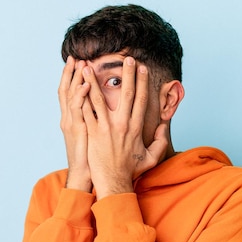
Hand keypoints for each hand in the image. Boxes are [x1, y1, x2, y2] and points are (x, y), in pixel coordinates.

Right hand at [58, 56, 92, 191]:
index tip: (80, 63)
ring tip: (82, 64)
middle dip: (71, 73)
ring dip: (76, 78)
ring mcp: (72, 122)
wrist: (84, 173)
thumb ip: (96, 122)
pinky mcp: (78, 129)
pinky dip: (80, 96)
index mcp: (73, 118)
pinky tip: (86, 85)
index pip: (71, 93)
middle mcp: (69, 117)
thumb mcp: (91, 136)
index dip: (73, 78)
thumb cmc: (92, 157)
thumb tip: (106, 112)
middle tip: (76, 57)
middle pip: (67, 89)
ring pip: (71, 96)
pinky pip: (78, 110)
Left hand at [81, 56, 168, 199]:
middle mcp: (122, 125)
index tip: (142, 69)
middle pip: (126, 94)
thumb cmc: (131, 171)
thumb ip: (160, 141)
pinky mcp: (93, 133)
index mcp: (136, 128)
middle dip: (128, 75)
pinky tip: (78, 86)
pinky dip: (82, 98)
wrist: (114, 182)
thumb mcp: (151, 157)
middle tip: (127, 59)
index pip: (141, 100)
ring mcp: (106, 128)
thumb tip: (163, 126)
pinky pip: (87, 112)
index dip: (142, 83)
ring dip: (94, 81)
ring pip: (100, 99)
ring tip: (89, 66)